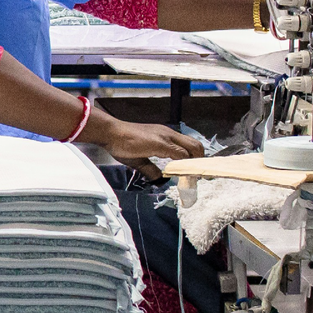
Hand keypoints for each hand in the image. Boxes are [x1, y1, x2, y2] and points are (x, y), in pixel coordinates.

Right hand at [88, 113, 205, 177]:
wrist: (111, 132)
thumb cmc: (121, 143)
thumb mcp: (139, 159)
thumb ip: (150, 169)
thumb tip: (159, 179)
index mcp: (165, 136)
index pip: (188, 146)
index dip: (195, 159)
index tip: (196, 173)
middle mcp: (169, 134)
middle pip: (196, 145)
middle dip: (201, 161)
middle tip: (199, 176)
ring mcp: (166, 137)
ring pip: (192, 148)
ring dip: (196, 164)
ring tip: (195, 177)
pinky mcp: (160, 143)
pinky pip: (180, 154)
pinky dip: (185, 165)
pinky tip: (184, 174)